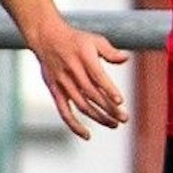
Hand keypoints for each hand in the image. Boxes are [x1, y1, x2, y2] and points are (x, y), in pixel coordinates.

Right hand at [26, 21, 129, 139]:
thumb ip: (110, 51)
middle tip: (125, 118)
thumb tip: (125, 58)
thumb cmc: (76, 40)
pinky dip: (74, 125)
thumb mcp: (95, 40)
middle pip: (93, 95)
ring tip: (114, 124)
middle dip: (109, 109)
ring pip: (82, 106)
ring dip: (98, 117)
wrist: (47, 38)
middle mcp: (73, 72)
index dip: (109, 90)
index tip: (120, 101)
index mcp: (84, 59)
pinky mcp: (55, 91)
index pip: (98, 77)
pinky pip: (64, 111)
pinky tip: (87, 135)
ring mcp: (63, 84)